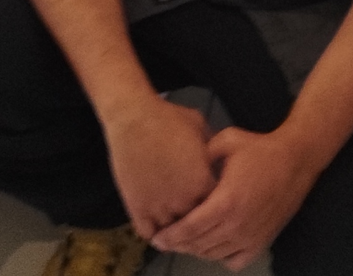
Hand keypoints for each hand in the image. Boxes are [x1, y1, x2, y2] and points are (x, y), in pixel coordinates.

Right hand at [103, 91, 217, 240]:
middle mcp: (184, 200)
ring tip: (174, 227)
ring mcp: (159, 207)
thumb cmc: (169, 119)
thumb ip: (213, 149)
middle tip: (193, 219)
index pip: (216, 208)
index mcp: (203, 183)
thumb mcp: (201, 128)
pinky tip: (155, 227)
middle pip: (196, 225)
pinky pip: (148, 233)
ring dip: (173, 231)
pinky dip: (152, 233)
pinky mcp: (137, 208)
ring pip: (172, 234)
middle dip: (195, 221)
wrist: (133, 118)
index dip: (213, 206)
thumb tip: (219, 158)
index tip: (210, 204)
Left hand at [152, 125, 317, 269]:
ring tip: (185, 242)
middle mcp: (237, 225)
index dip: (171, 236)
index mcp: (226, 201)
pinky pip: (235, 261)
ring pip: (214, 255)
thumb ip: (202, 153)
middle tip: (165, 240)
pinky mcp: (262, 242)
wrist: (296, 160)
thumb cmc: (260, 150)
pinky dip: (221, 257)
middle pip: (199, 244)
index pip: (190, 228)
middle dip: (179, 244)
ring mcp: (251, 237)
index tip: (156, 238)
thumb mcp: (227, 141)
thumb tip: (183, 164)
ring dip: (197, 251)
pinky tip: (214, 246)